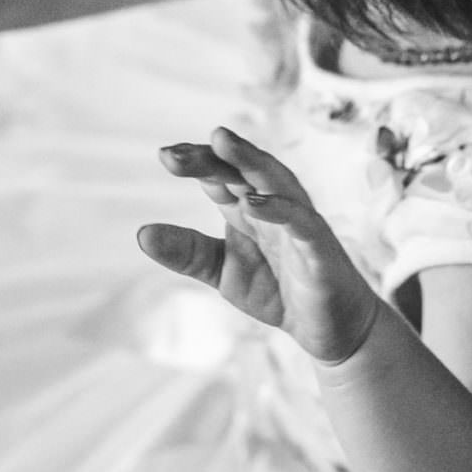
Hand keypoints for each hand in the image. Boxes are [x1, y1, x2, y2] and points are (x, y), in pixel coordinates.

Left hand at [139, 125, 379, 363]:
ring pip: (275, 179)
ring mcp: (298, 222)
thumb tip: (141, 232)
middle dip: (212, 155)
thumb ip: (188, 252)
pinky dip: (278, 208)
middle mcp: (273, 205)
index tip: (164, 155)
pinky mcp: (319, 245)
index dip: (195, 162)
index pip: (220, 175)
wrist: (329, 329)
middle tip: (173, 154)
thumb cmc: (279, 290)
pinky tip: (252, 202)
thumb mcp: (223, 272)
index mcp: (248, 208)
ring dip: (249, 159)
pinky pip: (299, 220)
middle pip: (242, 169)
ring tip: (220, 141)